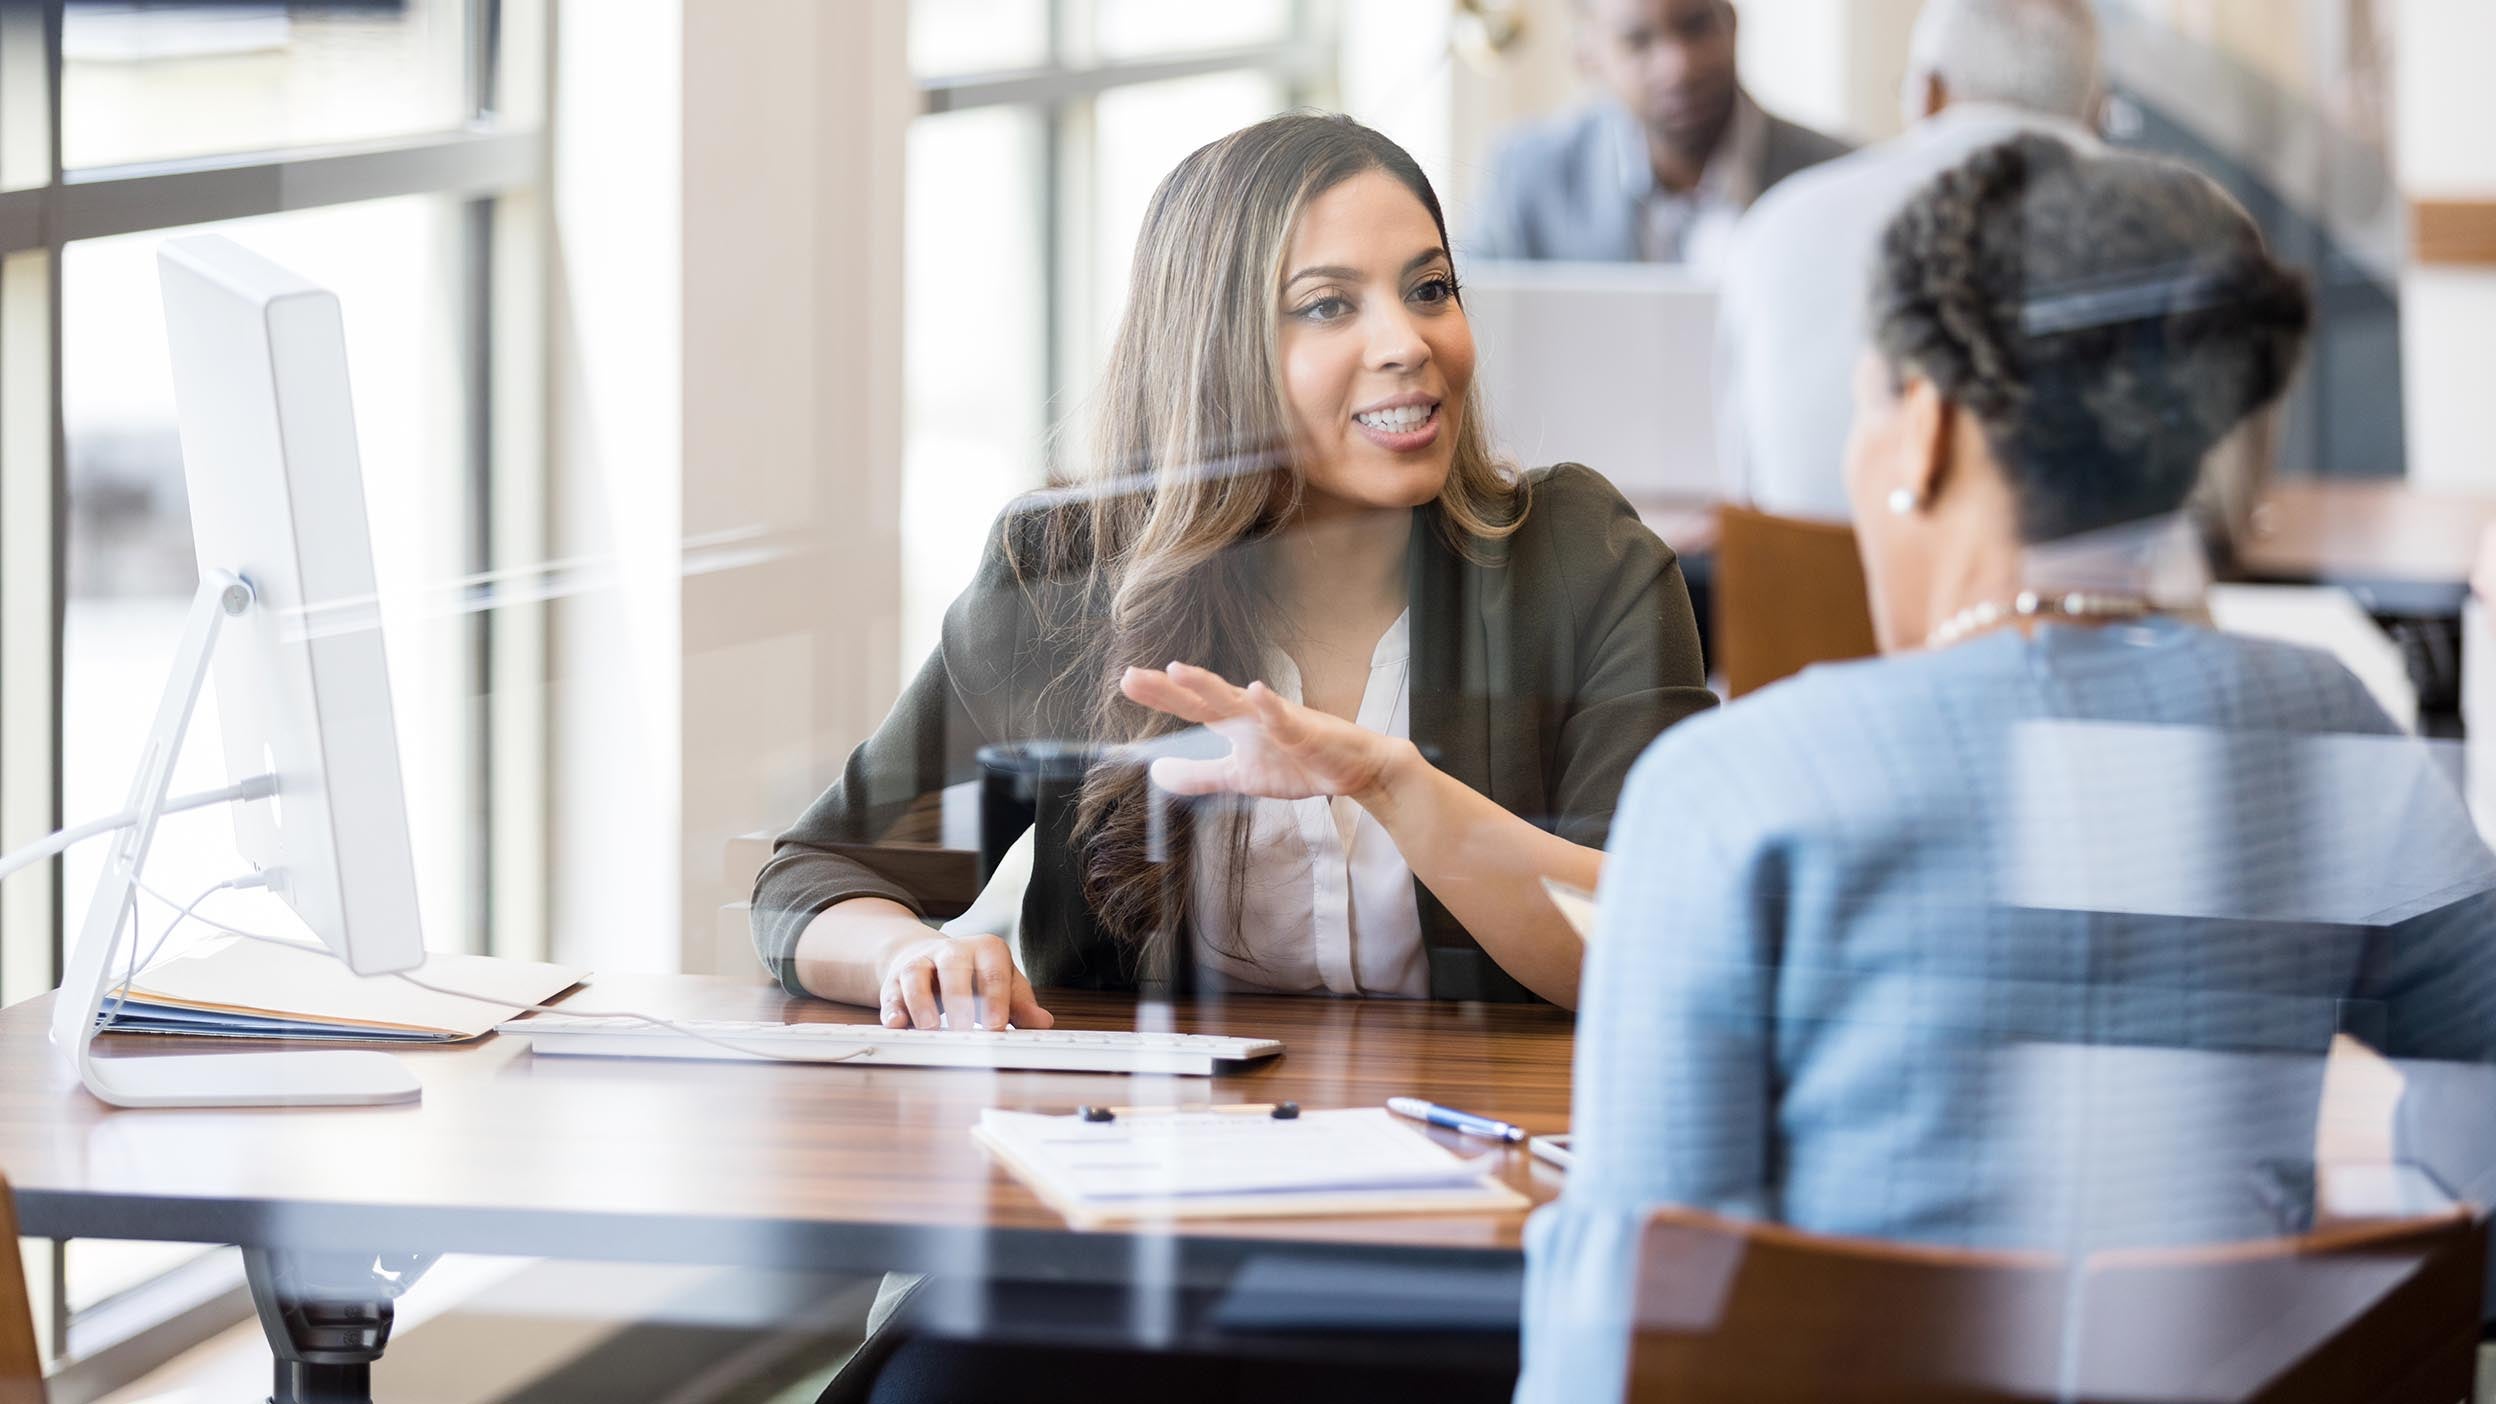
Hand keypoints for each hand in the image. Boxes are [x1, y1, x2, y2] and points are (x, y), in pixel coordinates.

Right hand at [878, 933, 1052, 1030]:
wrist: (932, 958)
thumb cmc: (975, 975)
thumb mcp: (1003, 984)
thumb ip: (1021, 1004)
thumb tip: (1042, 1022)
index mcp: (986, 950)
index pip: (993, 972)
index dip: (995, 999)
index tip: (996, 1026)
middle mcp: (952, 951)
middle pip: (954, 969)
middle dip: (958, 1000)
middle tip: (964, 1030)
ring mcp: (921, 962)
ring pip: (917, 974)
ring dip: (921, 1003)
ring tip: (930, 1029)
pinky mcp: (896, 979)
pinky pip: (891, 991)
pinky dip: (892, 1009)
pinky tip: (896, 1024)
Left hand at [1119, 661, 1410, 802]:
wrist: (1354, 770)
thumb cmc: (1298, 764)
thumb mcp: (1239, 777)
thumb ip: (1199, 774)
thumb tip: (1156, 773)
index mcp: (1235, 724)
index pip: (1191, 707)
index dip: (1160, 695)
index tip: (1127, 681)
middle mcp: (1251, 714)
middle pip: (1204, 698)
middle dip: (1169, 688)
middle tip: (1132, 676)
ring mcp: (1277, 720)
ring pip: (1237, 701)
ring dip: (1208, 686)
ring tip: (1178, 670)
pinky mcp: (1305, 732)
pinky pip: (1284, 719)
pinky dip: (1269, 707)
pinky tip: (1255, 691)